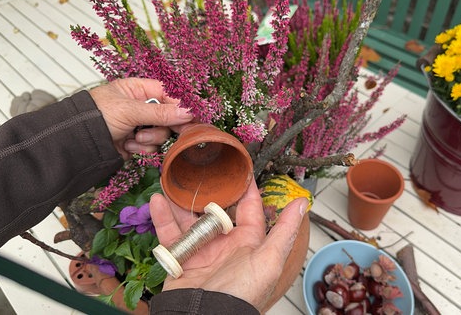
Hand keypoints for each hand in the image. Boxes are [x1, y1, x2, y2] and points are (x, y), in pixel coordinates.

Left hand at [89, 78, 192, 158]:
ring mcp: (139, 125)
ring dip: (150, 138)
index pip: (168, 94)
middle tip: (178, 133)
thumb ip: (160, 113)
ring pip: (162, 133)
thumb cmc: (96, 116)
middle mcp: (141, 107)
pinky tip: (127, 145)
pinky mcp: (136, 142)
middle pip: (169, 115)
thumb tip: (188, 112)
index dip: (180, 105)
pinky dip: (142, 148)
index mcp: (138, 90)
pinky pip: (152, 146)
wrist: (77, 143)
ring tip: (134, 138)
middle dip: (165, 125)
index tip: (191, 116)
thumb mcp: (130, 110)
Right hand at [149, 181, 308, 311]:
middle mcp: (225, 244)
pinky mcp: (181, 259)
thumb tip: (302, 203)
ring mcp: (202, 251)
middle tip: (200, 170)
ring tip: (173, 181)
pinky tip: (157, 201)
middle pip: (215, 211)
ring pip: (189, 219)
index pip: (250, 208)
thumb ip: (284, 230)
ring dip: (180, 202)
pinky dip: (162, 218)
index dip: (246, 188)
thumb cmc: (242, 294)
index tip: (240, 167)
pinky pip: (170, 234)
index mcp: (249, 242)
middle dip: (208, 192)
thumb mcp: (269, 260)